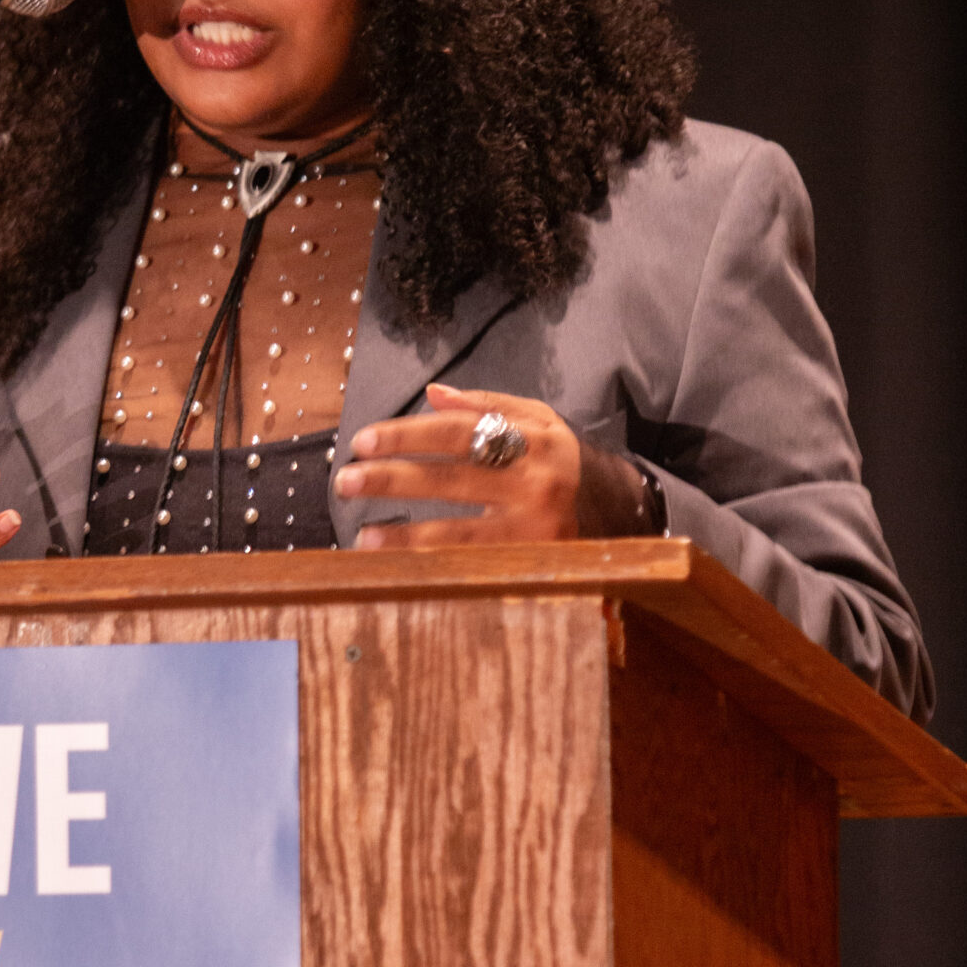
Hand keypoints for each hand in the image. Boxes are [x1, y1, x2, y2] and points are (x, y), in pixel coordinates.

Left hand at [334, 382, 646, 548]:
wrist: (619, 512)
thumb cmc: (559, 461)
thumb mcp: (537, 421)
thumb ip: (485, 405)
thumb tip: (430, 394)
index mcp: (533, 439)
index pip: (459, 432)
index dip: (408, 435)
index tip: (364, 441)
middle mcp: (535, 483)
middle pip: (453, 479)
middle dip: (394, 479)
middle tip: (347, 480)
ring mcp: (534, 531)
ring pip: (460, 534)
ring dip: (406, 538)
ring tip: (362, 538)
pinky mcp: (531, 567)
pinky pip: (472, 567)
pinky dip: (433, 569)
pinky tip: (399, 571)